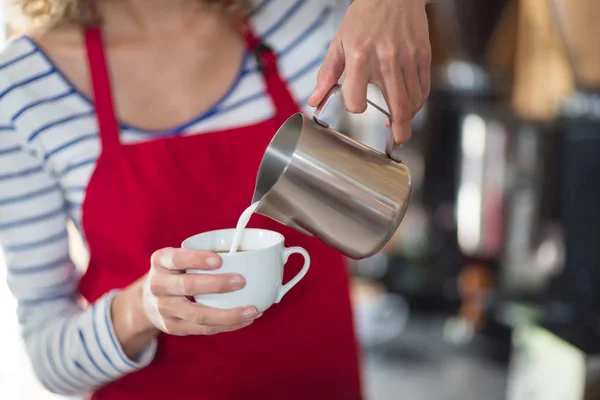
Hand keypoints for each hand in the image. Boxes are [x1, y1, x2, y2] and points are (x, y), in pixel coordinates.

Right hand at [142, 247, 257, 335]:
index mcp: (160, 261)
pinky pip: (203, 329)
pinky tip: (244, 320)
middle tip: (242, 281)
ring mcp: (164, 309)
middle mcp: (158, 285)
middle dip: (217, 284)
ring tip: (252, 310)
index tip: (220, 260)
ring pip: (198, 314)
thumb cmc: (175, 273)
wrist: (148, 301)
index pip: (177, 258)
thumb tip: (247, 253)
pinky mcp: (173, 327)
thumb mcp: (179, 257)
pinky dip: (227, 325)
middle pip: (187, 286)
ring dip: (228, 314)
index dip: (197, 259)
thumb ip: (202, 254)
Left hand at [308, 0, 430, 144]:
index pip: (357, 100)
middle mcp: (386, 60)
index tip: (357, 105)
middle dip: (399, 132)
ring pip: (413, 101)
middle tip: (396, 144)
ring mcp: (408, 58)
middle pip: (398, 107)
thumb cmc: (363, 17)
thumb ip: (327, 75)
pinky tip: (409, 104)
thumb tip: (314, 101)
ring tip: (400, 122)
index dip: (355, 107)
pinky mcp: (423, 55)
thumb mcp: (339, 43)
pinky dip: (418, 102)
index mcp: (360, 58)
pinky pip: (424, 88)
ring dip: (407, 117)